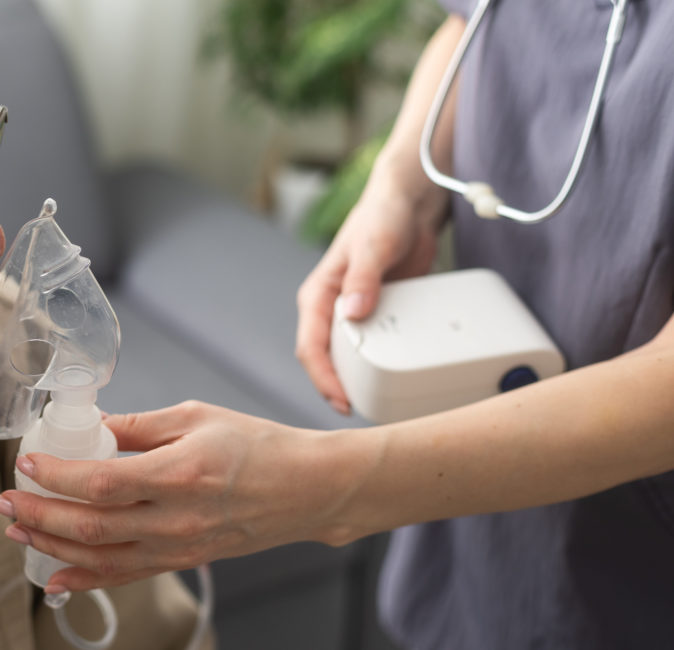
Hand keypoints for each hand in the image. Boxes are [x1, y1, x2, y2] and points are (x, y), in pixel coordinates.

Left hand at [0, 401, 379, 591]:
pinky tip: (56, 575)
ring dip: (51, 547)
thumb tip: (92, 424)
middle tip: (4, 503)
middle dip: (37, 516)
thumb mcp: (195, 416)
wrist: (306, 489)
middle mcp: (176, 518)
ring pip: (101, 557)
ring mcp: (179, 546)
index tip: (27, 463)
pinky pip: (127, 576)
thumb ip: (139, 424)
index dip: (56, 477)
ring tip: (18, 531)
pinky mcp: (183, 560)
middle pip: (90, 526)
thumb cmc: (257, 446)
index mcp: (179, 474)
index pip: (100, 482)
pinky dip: (86, 578)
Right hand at [295, 171, 445, 413]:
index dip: (322, 377)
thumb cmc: (383, 217)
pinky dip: (378, 365)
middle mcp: (330, 309)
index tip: (341, 400)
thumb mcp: (373, 245)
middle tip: (360, 411)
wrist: (409, 204)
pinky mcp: (376, 315)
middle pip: (325, 360)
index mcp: (318, 295)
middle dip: (337, 388)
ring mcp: (353, 314)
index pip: (310, 346)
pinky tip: (393, 378)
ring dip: (355, 381)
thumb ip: (362, 278)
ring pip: (346, 358)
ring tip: (375, 403)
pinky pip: (372, 347)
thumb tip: (352, 313)